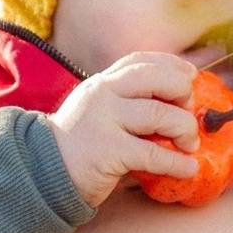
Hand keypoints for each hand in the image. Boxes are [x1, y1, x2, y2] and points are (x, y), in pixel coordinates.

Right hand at [47, 51, 203, 206]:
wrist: (42, 171)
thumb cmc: (79, 145)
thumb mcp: (98, 112)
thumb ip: (126, 103)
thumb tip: (175, 105)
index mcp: (102, 83)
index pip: (141, 61)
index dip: (172, 65)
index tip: (191, 76)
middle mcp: (103, 94)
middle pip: (157, 79)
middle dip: (182, 92)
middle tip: (190, 112)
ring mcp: (104, 121)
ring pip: (159, 114)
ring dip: (184, 129)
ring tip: (190, 144)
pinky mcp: (108, 151)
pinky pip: (153, 153)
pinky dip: (176, 162)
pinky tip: (188, 168)